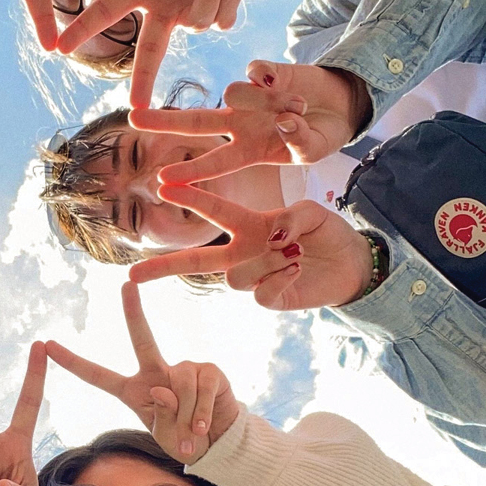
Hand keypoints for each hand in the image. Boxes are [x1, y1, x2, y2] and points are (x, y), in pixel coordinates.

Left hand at [46, 282, 237, 462]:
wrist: (219, 443)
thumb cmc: (185, 440)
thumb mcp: (166, 437)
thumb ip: (161, 418)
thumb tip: (162, 389)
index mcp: (133, 390)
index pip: (98, 375)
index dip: (72, 362)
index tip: (48, 344)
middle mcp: (156, 372)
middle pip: (142, 338)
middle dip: (133, 311)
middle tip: (126, 285)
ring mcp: (184, 367)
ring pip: (179, 380)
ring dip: (186, 412)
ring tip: (192, 431)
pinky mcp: (209, 370)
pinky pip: (200, 386)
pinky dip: (201, 411)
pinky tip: (203, 424)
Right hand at [56, 0, 246, 107]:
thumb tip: (185, 16)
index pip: (105, 12)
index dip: (83, 30)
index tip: (60, 49)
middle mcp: (163, 8)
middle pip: (150, 52)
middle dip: (144, 81)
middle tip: (136, 107)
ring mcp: (189, 15)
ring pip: (199, 23)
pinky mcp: (219, 18)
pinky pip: (223, 21)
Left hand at [129, 61, 370, 181]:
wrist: (342, 106)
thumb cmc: (321, 136)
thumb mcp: (314, 150)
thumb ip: (300, 142)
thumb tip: (284, 123)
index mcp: (247, 151)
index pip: (214, 163)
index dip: (191, 173)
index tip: (162, 181)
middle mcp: (240, 124)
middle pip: (196, 122)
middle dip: (165, 121)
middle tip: (134, 118)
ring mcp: (250, 98)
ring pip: (236, 93)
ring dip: (263, 101)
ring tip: (296, 109)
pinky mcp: (266, 72)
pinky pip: (256, 71)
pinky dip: (267, 77)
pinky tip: (280, 83)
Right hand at [129, 190, 372, 308]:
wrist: (353, 265)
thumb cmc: (328, 234)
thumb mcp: (314, 213)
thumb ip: (292, 218)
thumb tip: (274, 237)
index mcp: (250, 225)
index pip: (214, 211)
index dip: (191, 197)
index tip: (163, 186)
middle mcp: (244, 252)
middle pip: (195, 261)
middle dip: (163, 268)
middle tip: (132, 276)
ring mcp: (255, 278)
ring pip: (235, 277)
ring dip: (265, 263)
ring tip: (296, 254)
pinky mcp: (270, 300)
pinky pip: (260, 294)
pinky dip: (280, 279)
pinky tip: (297, 268)